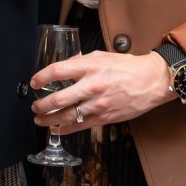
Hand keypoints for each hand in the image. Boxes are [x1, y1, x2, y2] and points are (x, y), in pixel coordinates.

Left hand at [30, 51, 173, 133]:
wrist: (151, 81)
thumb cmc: (128, 67)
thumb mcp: (101, 56)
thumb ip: (81, 61)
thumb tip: (67, 63)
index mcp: (89, 67)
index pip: (57, 71)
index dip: (41, 78)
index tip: (34, 82)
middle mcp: (91, 86)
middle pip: (58, 98)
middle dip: (41, 105)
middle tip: (34, 106)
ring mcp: (98, 104)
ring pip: (67, 116)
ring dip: (49, 119)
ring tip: (39, 119)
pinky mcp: (104, 117)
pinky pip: (80, 126)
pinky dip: (65, 129)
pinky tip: (56, 129)